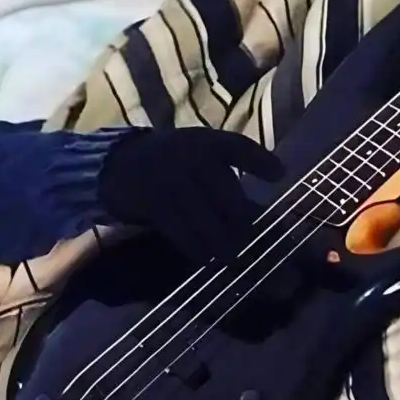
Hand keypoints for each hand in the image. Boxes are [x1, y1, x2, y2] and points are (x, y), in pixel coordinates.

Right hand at [97, 128, 283, 263]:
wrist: (120, 163)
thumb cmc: (174, 162)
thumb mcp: (202, 157)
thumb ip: (228, 179)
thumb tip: (260, 213)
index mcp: (208, 142)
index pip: (238, 146)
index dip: (259, 160)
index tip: (279, 175)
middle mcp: (191, 155)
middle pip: (227, 194)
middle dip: (241, 222)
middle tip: (250, 240)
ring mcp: (170, 178)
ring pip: (205, 217)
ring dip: (221, 240)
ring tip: (232, 255)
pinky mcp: (152, 201)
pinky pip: (180, 229)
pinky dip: (195, 246)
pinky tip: (206, 257)